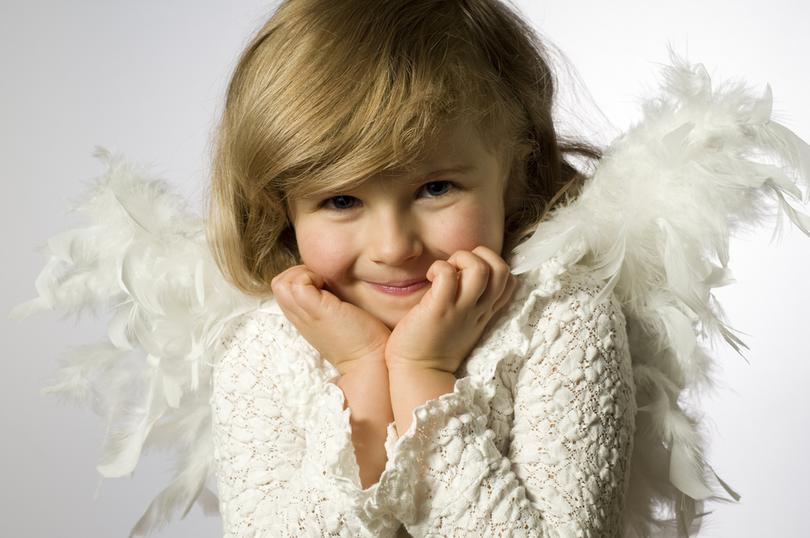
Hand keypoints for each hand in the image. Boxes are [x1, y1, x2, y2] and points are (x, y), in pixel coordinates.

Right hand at [271, 265, 389, 375]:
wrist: (370, 361)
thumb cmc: (362, 337)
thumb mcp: (336, 315)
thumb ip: (327, 300)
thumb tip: (330, 278)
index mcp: (302, 317)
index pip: (284, 288)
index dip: (301, 278)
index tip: (323, 284)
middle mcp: (299, 316)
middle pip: (278, 284)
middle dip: (299, 273)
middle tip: (323, 281)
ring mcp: (305, 315)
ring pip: (281, 282)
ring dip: (303, 274)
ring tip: (325, 284)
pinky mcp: (317, 311)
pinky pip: (298, 282)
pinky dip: (313, 276)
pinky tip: (331, 288)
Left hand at [385, 246, 516, 373]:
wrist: (418, 373)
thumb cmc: (433, 346)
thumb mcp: (463, 325)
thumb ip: (469, 304)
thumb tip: (462, 278)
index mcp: (485, 313)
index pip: (510, 282)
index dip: (494, 266)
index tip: (470, 273)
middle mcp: (478, 310)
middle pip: (503, 270)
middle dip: (482, 255)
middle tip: (458, 267)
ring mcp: (461, 309)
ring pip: (480, 269)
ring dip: (462, 258)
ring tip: (445, 270)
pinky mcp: (439, 309)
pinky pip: (447, 275)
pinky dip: (439, 267)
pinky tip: (429, 277)